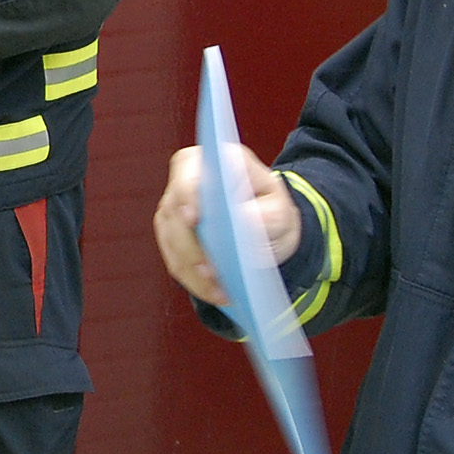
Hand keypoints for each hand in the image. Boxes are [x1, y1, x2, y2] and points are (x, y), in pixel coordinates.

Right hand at [153, 143, 299, 306]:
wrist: (265, 221)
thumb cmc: (270, 208)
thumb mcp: (282, 207)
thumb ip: (268, 212)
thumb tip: (245, 222)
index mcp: (211, 160)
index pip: (188, 172)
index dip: (188, 195)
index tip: (195, 218)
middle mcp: (185, 181)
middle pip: (175, 215)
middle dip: (193, 248)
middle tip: (214, 273)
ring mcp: (173, 209)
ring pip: (173, 243)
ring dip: (195, 272)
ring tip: (221, 292)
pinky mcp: (171, 236)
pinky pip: (176, 261)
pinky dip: (195, 281)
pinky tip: (215, 293)